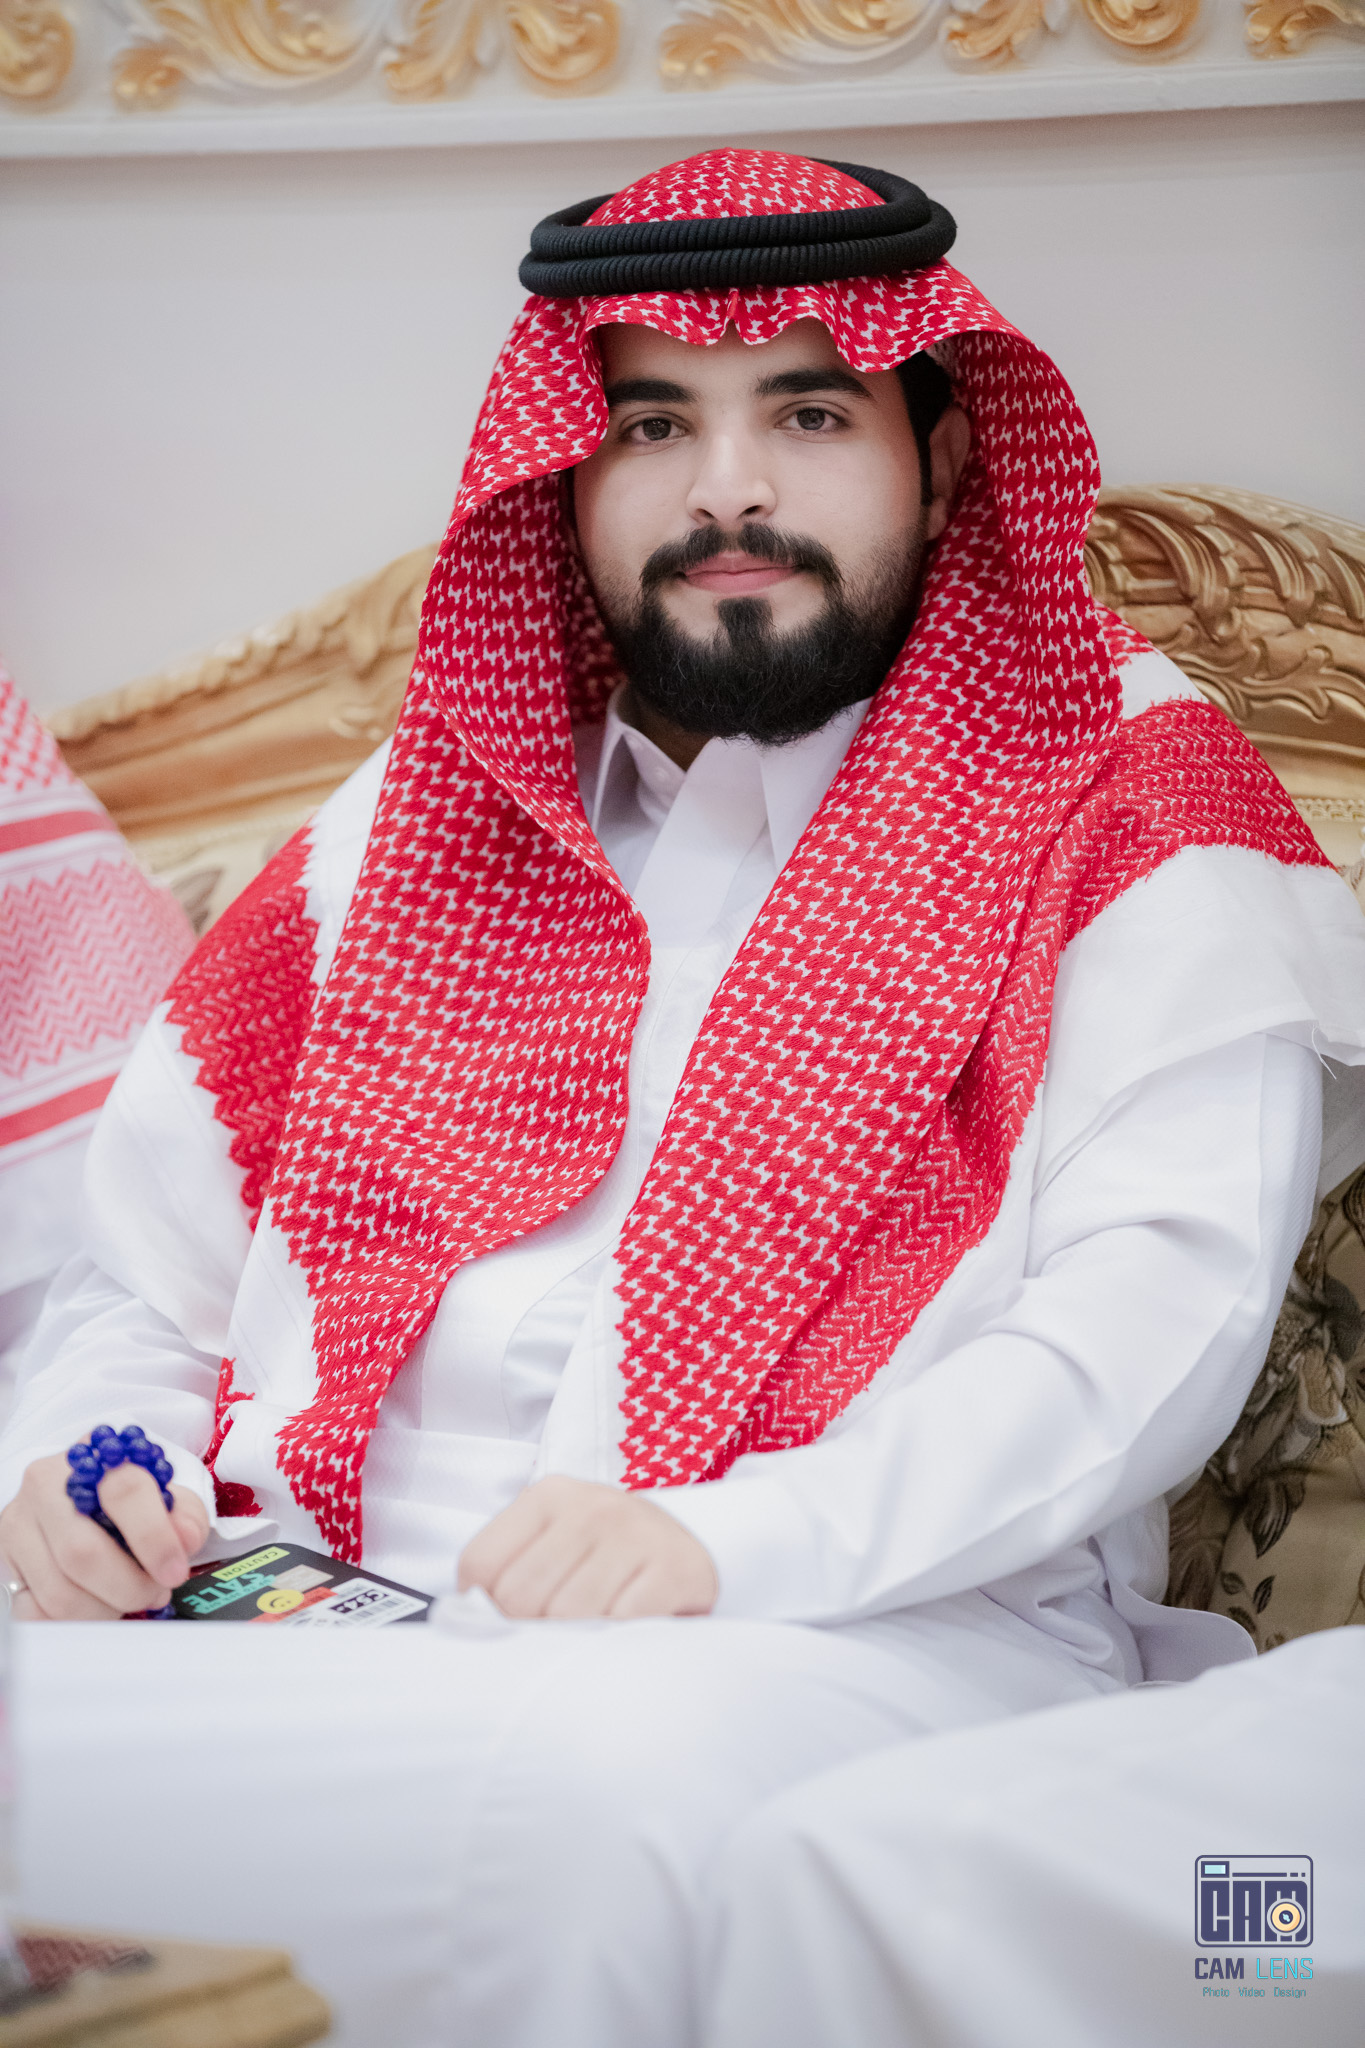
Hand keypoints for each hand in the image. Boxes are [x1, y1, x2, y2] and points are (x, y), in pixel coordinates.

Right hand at [0, 1455, 207, 1619]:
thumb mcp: (166, 1494)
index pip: (125, 1491)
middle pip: (83, 1553)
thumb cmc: (128, 1498)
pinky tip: (96, 1605)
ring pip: (59, 1593)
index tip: (174, 1570)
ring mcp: (18, 1524)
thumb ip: (185, 1517)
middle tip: (154, 1592)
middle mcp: (46, 1484)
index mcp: (95, 1457)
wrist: (81, 1495)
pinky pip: (35, 1614)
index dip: (155, 1539)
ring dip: (105, 1610)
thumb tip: (185, 1542)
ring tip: (127, 1598)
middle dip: (129, 1587)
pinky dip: (74, 1622)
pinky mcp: (4, 1562)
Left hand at [458, 1476, 718, 1620]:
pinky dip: (616, 1641)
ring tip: (590, 1632)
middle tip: (556, 1631)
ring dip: (575, 1639)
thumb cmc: (604, 1554)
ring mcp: (635, 1534)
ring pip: (569, 1616)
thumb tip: (472, 1622)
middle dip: (531, 1628)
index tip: (510, 1618)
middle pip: (520, 1597)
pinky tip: (623, 1633)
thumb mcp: (553, 1543)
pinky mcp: (675, 1568)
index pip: (480, 1566)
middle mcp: (590, 1506)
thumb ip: (508, 1572)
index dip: (486, 1607)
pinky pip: (621, 1624)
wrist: (691, 1543)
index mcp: (547, 1496)